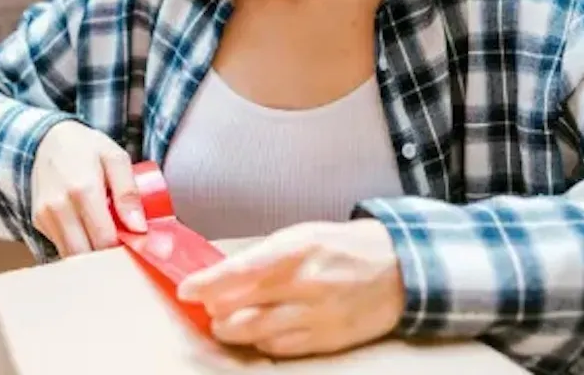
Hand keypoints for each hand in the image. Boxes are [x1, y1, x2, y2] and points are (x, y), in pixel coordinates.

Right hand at [30, 120, 147, 255]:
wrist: (47, 139)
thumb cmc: (86, 148)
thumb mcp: (115, 158)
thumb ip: (128, 192)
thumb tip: (138, 228)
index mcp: (83, 190)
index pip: (105, 240)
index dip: (123, 247)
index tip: (135, 241)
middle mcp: (59, 207)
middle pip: (87, 254)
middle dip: (108, 255)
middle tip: (123, 242)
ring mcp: (44, 216)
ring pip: (72, 256)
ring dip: (92, 254)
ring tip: (106, 235)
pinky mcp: (38, 221)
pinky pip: (61, 246)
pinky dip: (77, 246)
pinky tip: (88, 230)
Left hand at [175, 219, 404, 357]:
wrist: (397, 270)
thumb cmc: (342, 247)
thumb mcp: (301, 235)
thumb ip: (261, 256)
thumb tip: (220, 275)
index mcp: (298, 251)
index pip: (240, 272)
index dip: (207, 284)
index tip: (187, 289)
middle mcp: (307, 286)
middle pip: (242, 310)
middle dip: (215, 311)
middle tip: (207, 306)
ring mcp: (317, 317)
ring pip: (256, 335)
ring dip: (233, 330)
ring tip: (226, 321)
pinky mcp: (326, 340)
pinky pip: (280, 349)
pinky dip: (260, 342)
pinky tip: (258, 331)